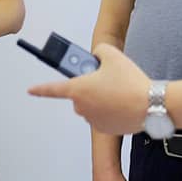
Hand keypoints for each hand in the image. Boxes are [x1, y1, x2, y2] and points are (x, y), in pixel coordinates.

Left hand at [28, 44, 151, 134]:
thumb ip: (99, 51)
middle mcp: (81, 106)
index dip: (40, 89)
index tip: (31, 90)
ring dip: (101, 98)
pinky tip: (125, 102)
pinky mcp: (106, 129)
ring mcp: (93, 120)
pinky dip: (111, 110)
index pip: (53, 89)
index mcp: (78, 89)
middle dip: (90, 86)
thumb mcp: (113, 55)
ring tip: (121, 90)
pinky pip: (103, 116)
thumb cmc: (130, 81)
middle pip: (79, 94)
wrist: (150, 105)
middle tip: (107, 78)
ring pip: (92, 105)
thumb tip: (97, 56)